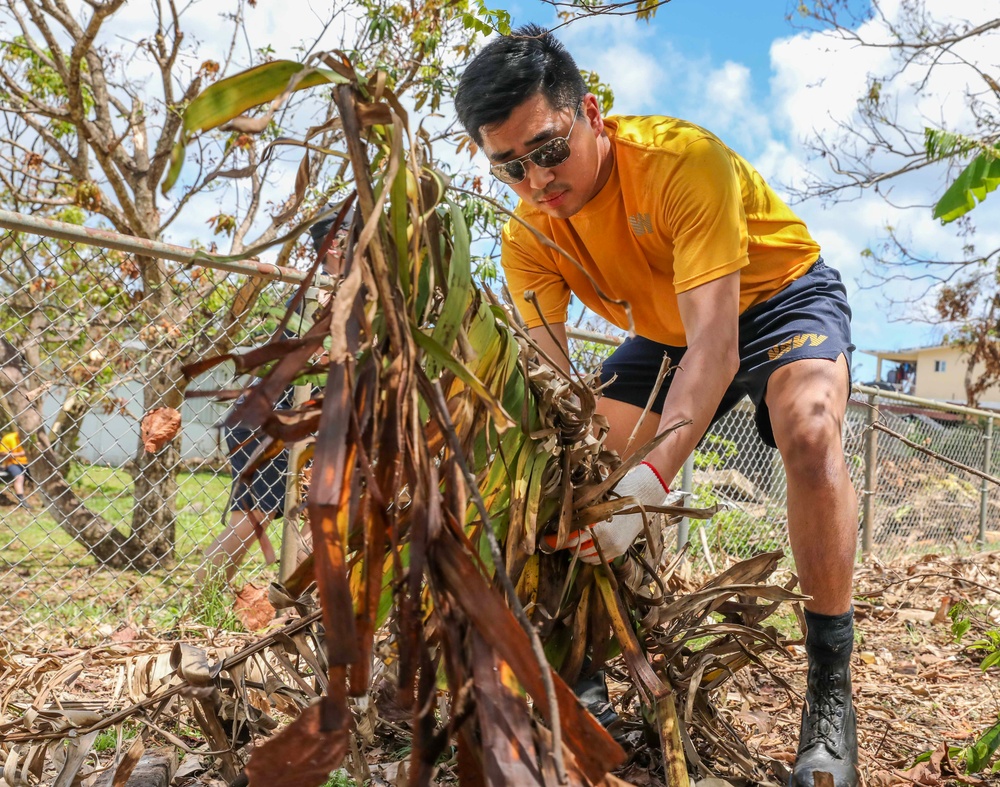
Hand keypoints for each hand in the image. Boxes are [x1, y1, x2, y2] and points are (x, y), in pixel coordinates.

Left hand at [545, 461, 669, 563]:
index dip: (556, 540)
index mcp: (595, 522)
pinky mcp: (619, 550)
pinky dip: (591, 555)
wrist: (642, 496)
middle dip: (567, 544)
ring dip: (579, 551)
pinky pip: (599, 560)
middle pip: (576, 548)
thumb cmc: (615, 493)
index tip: (546, 541)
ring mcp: (613, 546)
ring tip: (576, 541)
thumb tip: (557, 519)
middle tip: (561, 538)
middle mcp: (604, 537)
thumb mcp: (594, 498)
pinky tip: (590, 546)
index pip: (570, 536)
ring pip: (587, 557)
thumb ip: (577, 510)